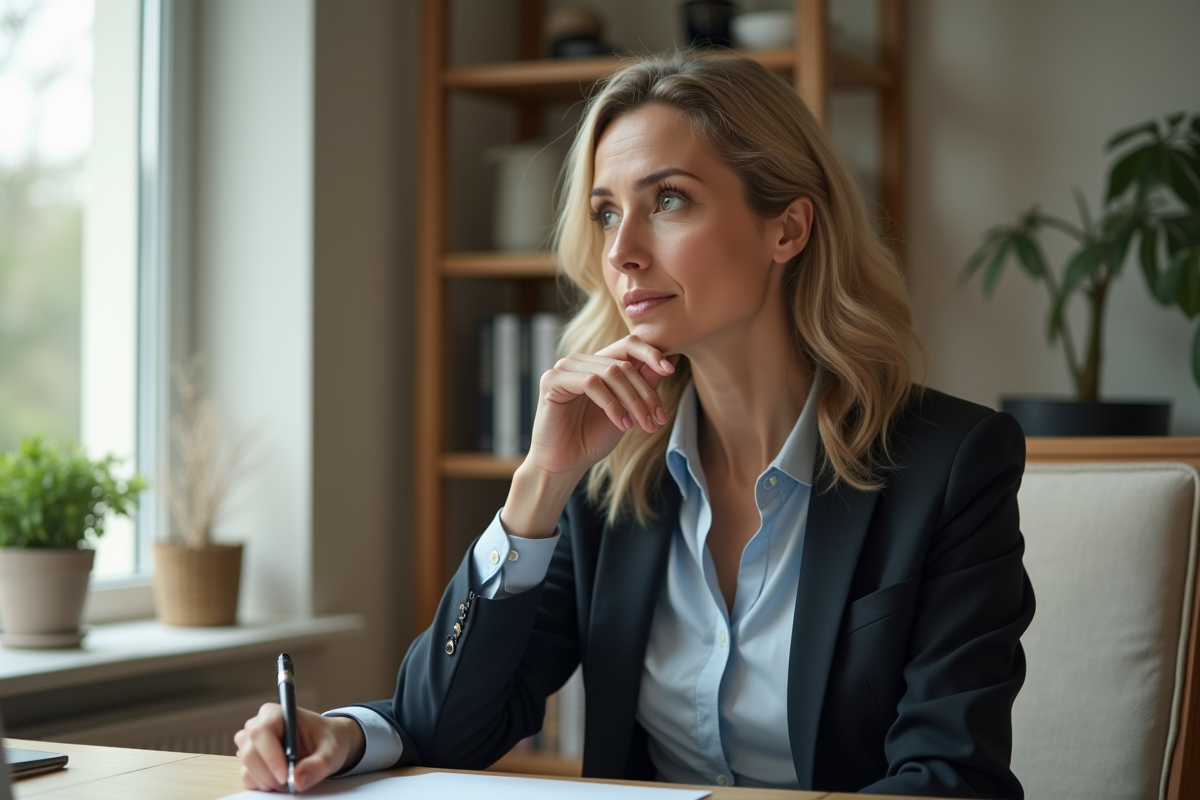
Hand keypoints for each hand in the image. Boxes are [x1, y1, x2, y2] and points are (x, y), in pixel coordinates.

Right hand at [234, 703, 364, 792]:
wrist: (325, 745)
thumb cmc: (327, 740)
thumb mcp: (330, 752)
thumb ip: (317, 765)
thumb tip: (298, 781)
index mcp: (275, 713)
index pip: (261, 733)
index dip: (271, 756)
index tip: (286, 776)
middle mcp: (257, 726)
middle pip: (250, 754)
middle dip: (270, 774)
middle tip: (291, 783)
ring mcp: (249, 744)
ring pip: (247, 769)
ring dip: (268, 781)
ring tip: (291, 778)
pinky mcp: (249, 761)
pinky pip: (248, 778)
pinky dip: (264, 785)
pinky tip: (281, 779)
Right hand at [501, 336, 675, 536]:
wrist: (565, 464)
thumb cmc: (593, 438)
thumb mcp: (627, 411)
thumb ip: (642, 386)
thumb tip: (668, 362)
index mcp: (597, 363)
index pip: (628, 344)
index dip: (651, 353)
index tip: (670, 370)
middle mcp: (580, 361)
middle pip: (624, 363)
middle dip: (646, 393)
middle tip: (659, 419)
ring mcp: (565, 368)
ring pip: (611, 372)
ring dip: (633, 401)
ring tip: (644, 425)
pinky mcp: (552, 380)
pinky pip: (591, 383)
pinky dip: (612, 404)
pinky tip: (622, 424)